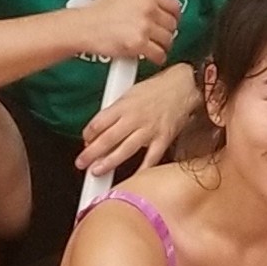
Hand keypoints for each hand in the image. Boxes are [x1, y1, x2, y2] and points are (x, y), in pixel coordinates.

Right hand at [77, 0, 180, 64]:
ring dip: (161, 44)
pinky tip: (148, 53)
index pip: (174, 6)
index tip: (167, 19)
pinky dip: (156, 57)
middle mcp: (147, 10)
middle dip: (165, 30)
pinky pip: (159, 55)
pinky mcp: (139, 44)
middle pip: (172, 25)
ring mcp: (144, 28)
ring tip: (151, 42)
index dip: (172, 15)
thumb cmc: (102, 8)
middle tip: (155, 32)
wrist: (85, 27)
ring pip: (168, 40)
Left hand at [78, 66, 202, 177]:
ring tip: (97, 171)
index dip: (88, 134)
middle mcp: (135, 118)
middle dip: (91, 153)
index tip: (84, 143)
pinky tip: (132, 179)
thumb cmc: (158, 88)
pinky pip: (151, 157)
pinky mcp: (163, 138)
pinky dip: (141, 169)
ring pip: (125, 149)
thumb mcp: (130, 92)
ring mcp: (149, 129)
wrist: (185, 86)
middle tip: (81, 163)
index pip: (99, 122)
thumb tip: (100, 128)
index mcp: (124, 105)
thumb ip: (116, 110)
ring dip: (109, 162)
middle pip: (108, 138)